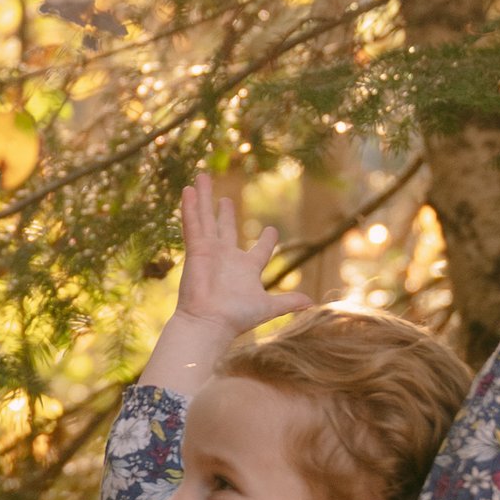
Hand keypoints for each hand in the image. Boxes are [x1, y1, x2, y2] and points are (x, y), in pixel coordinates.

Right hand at [168, 175, 305, 345]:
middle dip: (224, 213)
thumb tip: (311, 302)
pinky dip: (190, 207)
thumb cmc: (237, 316)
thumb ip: (287, 302)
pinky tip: (188, 190)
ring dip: (203, 198)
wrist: (209, 322)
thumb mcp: (267, 307)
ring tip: (201, 177)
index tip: (271, 230)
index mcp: (247, 268)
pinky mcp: (196, 249)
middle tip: (226, 198)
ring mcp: (209, 251)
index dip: (267, 240)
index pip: (260, 250)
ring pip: (206, 218)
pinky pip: (193, 224)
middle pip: (225, 228)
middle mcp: (227, 257)